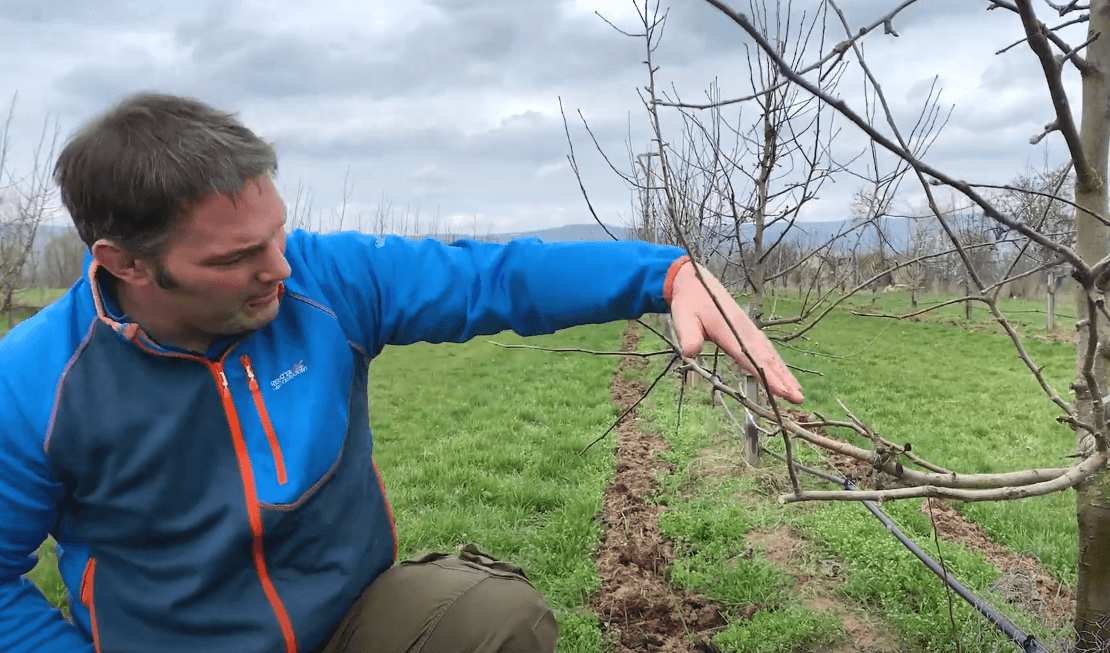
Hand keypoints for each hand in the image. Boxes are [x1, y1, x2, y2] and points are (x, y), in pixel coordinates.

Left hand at [665, 258, 803, 403]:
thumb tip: (689, 353)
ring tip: (798, 393)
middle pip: (767, 360)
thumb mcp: (683, 317)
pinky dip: (779, 365)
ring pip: (771, 355)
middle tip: (798, 400)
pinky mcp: (750, 331)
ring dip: (785, 374)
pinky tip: (786, 375)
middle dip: (783, 380)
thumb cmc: (689, 304)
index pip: (750, 357)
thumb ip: (688, 335)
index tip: (781, 391)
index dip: (766, 375)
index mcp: (730, 331)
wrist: (696, 283)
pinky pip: (768, 350)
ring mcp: (750, 331)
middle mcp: (745, 331)